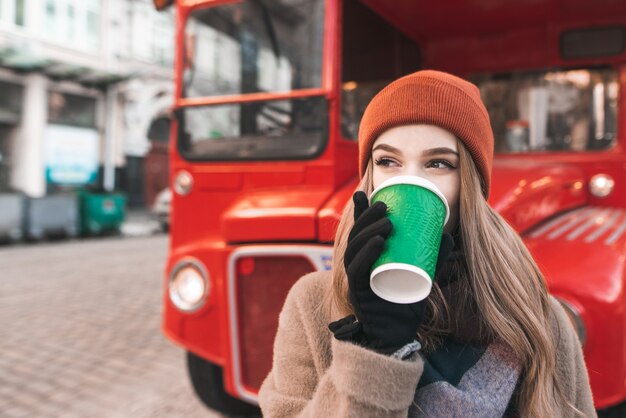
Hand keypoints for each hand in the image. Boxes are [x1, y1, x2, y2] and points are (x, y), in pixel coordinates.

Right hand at [329, 191, 454, 353]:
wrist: (399, 334)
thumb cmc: (407, 304)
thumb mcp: (422, 275)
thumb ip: (433, 257)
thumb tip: (447, 234)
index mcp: (367, 258)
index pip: (360, 231)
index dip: (359, 212)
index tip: (363, 193)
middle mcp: (357, 266)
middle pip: (355, 236)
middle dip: (367, 217)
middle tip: (384, 204)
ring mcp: (356, 280)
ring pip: (355, 250)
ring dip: (369, 232)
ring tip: (387, 221)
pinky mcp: (359, 293)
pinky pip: (358, 270)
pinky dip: (367, 254)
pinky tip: (379, 242)